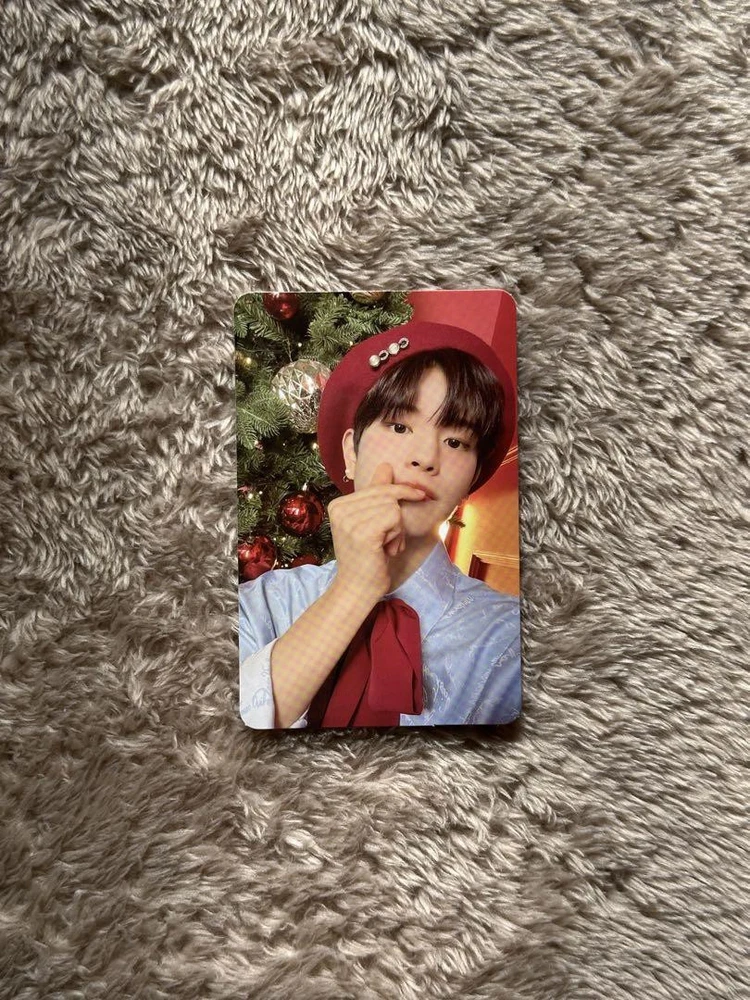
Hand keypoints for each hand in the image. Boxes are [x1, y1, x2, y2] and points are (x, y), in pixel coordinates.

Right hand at [327, 463, 426, 599]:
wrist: (358, 590)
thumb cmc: (367, 559)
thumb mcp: (372, 522)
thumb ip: (378, 494)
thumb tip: (386, 465)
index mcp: (337, 504)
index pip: (378, 487)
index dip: (400, 494)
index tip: (419, 496)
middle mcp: (339, 508)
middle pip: (387, 495)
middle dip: (396, 517)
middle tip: (388, 541)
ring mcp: (348, 520)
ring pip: (393, 507)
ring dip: (397, 530)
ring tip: (384, 546)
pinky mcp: (362, 532)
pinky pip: (395, 518)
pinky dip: (397, 536)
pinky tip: (386, 550)